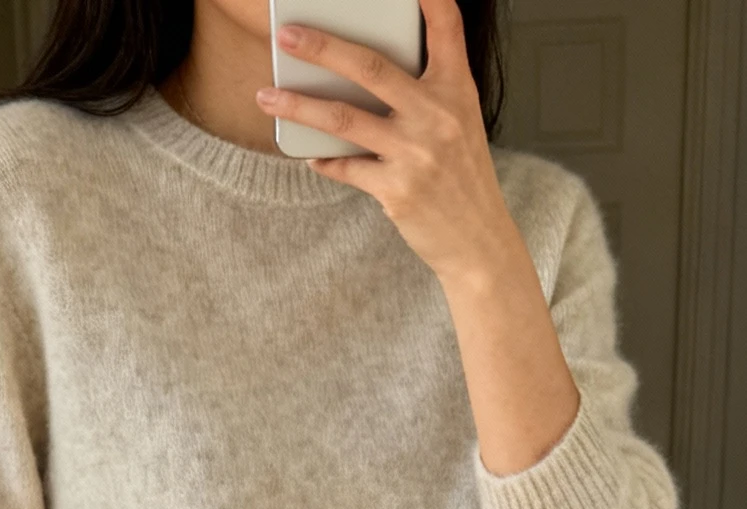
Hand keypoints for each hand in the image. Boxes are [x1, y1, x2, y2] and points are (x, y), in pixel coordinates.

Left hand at [258, 0, 579, 474]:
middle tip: (287, 34)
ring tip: (267, 97)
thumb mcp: (459, 124)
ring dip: (299, 106)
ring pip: (343, 118)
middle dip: (323, 46)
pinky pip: (346, 167)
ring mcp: (416, 153)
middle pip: (370, 66)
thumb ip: (424, 93)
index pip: (446, 27)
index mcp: (456, 90)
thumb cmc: (463, 179)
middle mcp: (437, 115)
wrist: (479, 242)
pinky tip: (308, 155)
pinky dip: (323, 160)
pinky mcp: (396, 191)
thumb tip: (361, 74)